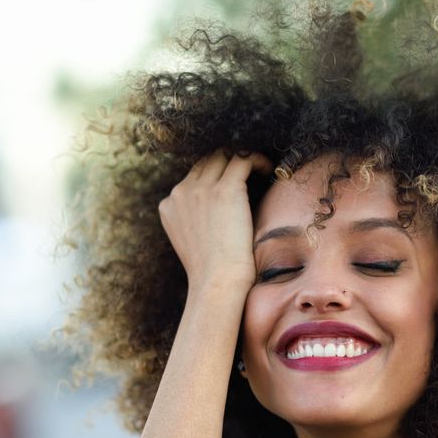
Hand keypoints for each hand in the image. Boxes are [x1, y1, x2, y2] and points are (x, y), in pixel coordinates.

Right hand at [158, 150, 272, 292]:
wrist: (218, 283)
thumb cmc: (212, 273)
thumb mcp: (192, 243)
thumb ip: (195, 220)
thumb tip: (218, 210)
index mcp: (168, 206)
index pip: (192, 176)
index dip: (214, 174)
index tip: (233, 181)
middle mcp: (180, 193)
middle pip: (206, 161)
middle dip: (227, 161)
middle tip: (248, 170)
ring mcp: (200, 189)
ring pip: (224, 155)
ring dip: (242, 158)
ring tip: (260, 168)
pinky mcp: (225, 190)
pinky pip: (243, 159)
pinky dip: (257, 160)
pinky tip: (268, 169)